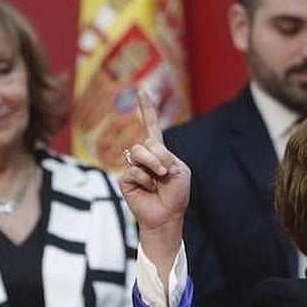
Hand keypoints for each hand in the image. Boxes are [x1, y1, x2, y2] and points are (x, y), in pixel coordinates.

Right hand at [120, 92, 190, 272]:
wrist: (168, 215)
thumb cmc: (176, 194)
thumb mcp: (180, 171)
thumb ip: (166, 157)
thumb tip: (146, 156)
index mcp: (160, 150)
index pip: (151, 126)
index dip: (146, 109)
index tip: (142, 91)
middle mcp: (145, 156)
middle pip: (146, 142)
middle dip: (160, 156)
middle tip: (166, 172)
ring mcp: (133, 166)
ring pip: (137, 152)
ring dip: (153, 165)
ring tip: (160, 178)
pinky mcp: (125, 179)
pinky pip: (133, 171)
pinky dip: (146, 181)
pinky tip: (149, 189)